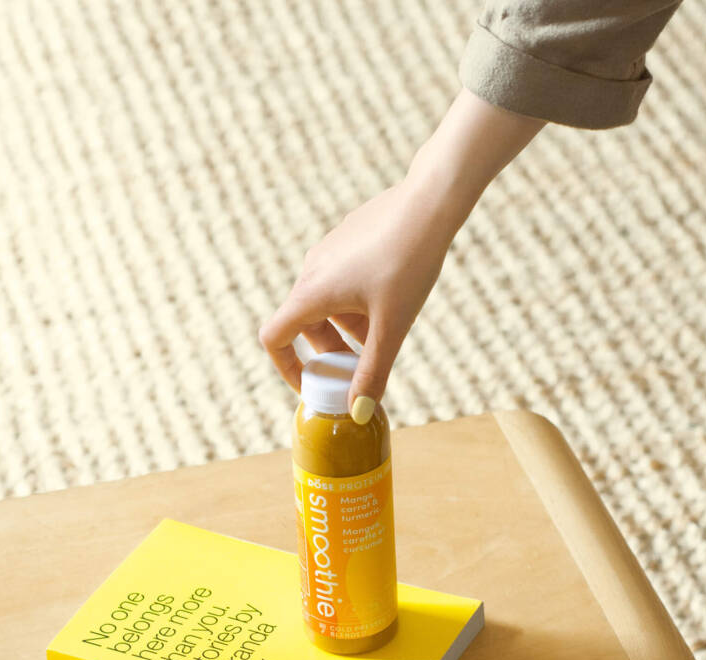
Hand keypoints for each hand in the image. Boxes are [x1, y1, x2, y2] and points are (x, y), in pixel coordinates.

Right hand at [259, 89, 544, 421]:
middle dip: (329, 353)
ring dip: (346, 329)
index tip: (312, 386)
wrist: (431, 201)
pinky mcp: (347, 239)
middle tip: (360, 369)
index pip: (274, 338)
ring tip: (383, 336)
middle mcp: (312, 270)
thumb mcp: (392, 326)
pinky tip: (392, 302)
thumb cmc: (409, 263)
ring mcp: (329, 252)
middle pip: (304, 325)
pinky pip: (340, 282)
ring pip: (326, 304)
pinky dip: (356, 305)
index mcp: (312, 293)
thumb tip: (359, 412)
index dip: (287, 368)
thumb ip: (374, 371)